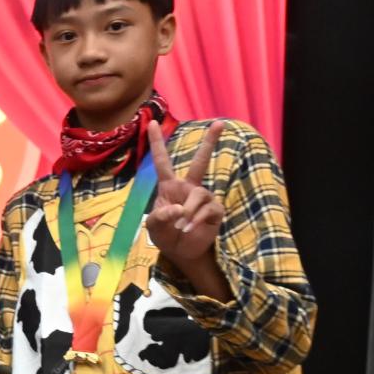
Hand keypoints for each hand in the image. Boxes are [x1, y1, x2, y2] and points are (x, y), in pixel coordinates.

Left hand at [142, 120, 225, 284]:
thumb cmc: (165, 234)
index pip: (162, 161)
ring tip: (181, 226)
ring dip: (188, 212)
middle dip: (210, 142)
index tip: (153, 122)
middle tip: (220, 123)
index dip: (157, 142)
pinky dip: (196, 220)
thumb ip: (160, 216)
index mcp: (170, 186)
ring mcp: (203, 197)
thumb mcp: (154, 226)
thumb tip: (179, 209)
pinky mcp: (214, 209)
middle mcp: (189, 187)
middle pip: (200, 161)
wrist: (181, 251)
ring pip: (198, 195)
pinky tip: (190, 228)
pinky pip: (207, 209)